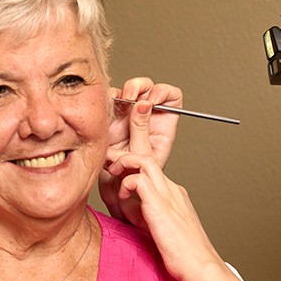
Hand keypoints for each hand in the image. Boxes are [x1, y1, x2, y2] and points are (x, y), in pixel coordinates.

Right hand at [99, 78, 181, 223]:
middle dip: (141, 87)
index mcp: (162, 125)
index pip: (171, 98)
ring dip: (125, 91)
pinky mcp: (111, 120)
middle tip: (133, 98)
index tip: (153, 99)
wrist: (114, 192)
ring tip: (122, 102)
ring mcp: (128, 117)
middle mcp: (146, 119)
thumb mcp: (142, 155)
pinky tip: (110, 107)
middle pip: (149, 88)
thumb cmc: (134, 182)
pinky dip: (109, 97)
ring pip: (129, 90)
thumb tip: (144, 104)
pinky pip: (111, 100)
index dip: (164, 93)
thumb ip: (142, 128)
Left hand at [105, 149, 244, 280]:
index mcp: (174, 195)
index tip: (115, 170)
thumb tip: (130, 212)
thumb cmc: (184, 256)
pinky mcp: (160, 205)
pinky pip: (138, 180)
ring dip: (123, 162)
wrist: (201, 266)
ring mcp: (168, 195)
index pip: (151, 169)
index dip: (132, 165)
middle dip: (123, 156)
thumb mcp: (163, 229)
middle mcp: (173, 190)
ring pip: (144, 161)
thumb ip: (147, 218)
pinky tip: (121, 197)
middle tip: (107, 162)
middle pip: (147, 158)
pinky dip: (125, 183)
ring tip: (112, 172)